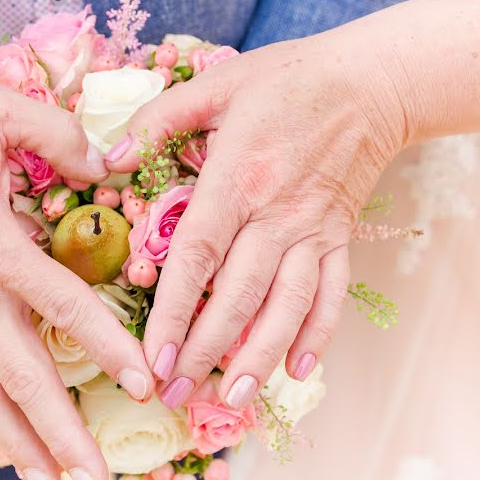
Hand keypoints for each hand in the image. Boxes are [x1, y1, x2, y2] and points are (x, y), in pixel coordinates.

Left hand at [107, 37, 406, 408]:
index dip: (173, 309)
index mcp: (238, 177)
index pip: (199, 256)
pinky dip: (319, 333)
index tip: (153, 353)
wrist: (371, 80)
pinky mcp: (341, 236)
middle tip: (175, 392)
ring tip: (233, 398)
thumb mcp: (216, 85)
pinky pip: (332, 292)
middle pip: (239, 294)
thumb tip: (108, 159)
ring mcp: (314, 230)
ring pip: (287, 305)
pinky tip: (299, 371)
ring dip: (260, 355)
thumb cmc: (286, 80)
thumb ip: (158, 120)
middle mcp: (277, 213)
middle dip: (206, 349)